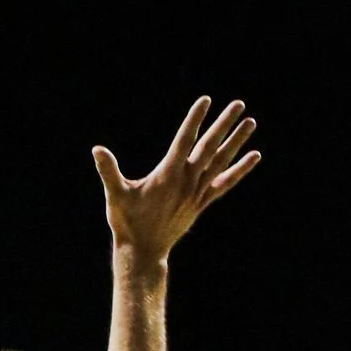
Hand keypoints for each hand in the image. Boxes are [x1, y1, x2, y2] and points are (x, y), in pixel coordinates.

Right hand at [93, 96, 258, 274]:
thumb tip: (97, 149)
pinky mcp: (201, 203)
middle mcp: (187, 181)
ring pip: (221, 162)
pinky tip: (253, 157)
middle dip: (224, 124)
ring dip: (236, 142)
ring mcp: (197, 192)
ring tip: (250, 124)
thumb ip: (109, 171)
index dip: (195, 119)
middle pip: (209, 146)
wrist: (144, 251)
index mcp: (168, 174)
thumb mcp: (116, 194)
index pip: (185, 140)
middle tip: (239, 104)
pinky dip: (240, 169)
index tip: (206, 100)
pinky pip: (225, 183)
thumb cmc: (127, 221)